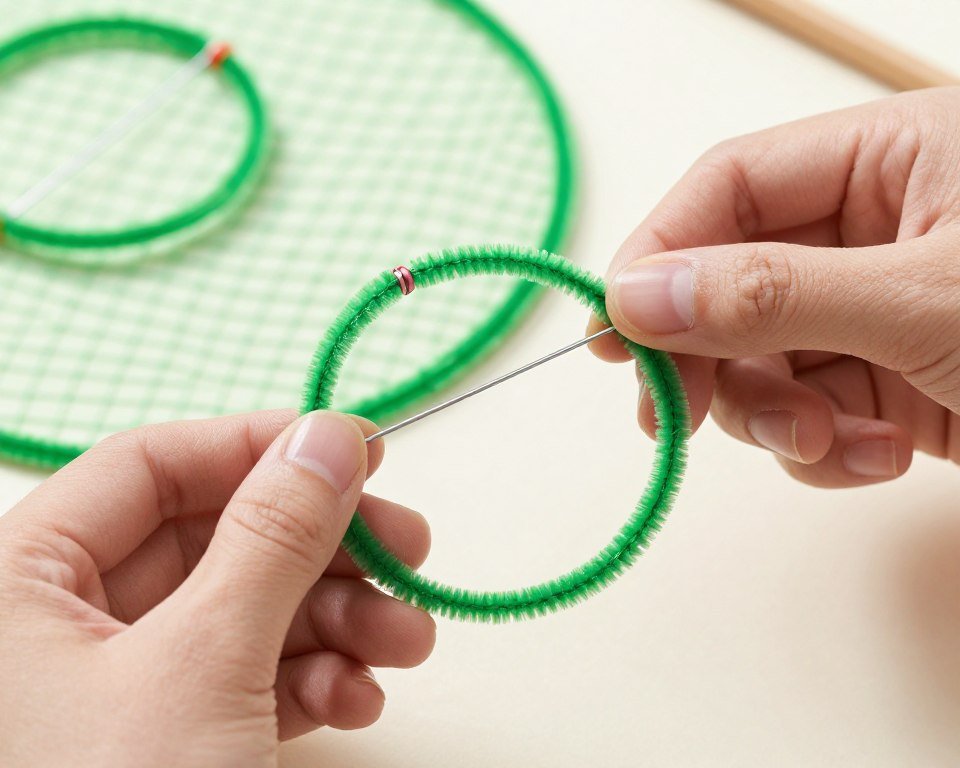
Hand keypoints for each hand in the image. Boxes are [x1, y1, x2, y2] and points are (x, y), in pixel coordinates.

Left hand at [0, 410, 434, 766]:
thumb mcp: (201, 666)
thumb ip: (272, 537)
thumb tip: (330, 435)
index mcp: (20, 583)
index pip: (150, 465)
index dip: (257, 446)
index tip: (356, 449)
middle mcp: (61, 627)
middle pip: (215, 539)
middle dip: (323, 548)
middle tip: (411, 550)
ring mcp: (118, 690)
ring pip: (244, 610)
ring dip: (338, 620)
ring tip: (408, 643)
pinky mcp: (167, 742)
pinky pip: (247, 679)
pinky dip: (312, 681)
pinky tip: (357, 702)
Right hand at [592, 87, 959, 487]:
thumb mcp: (921, 301)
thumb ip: (769, 295)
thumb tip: (634, 297)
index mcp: (892, 158)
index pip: (731, 188)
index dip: (660, 252)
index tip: (614, 330)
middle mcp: (878, 229)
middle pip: (734, 282)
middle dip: (713, 357)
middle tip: (676, 421)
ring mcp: (881, 310)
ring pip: (767, 359)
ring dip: (776, 417)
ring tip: (829, 443)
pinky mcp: (895, 381)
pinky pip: (815, 410)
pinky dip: (828, 447)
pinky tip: (879, 457)